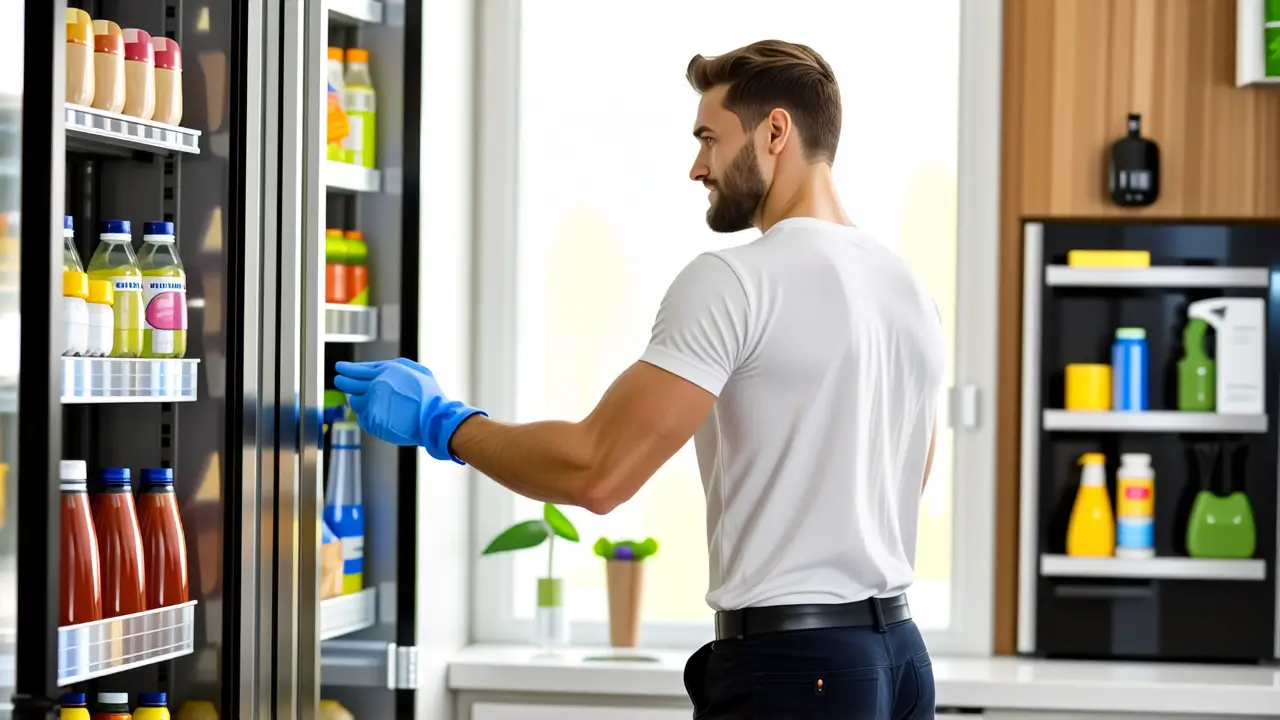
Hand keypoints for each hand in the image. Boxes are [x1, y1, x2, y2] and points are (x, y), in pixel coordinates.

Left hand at [333, 358, 485, 462]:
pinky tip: (378, 415)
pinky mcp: (371, 420)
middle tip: (339, 380)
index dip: (349, 369)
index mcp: (387, 372)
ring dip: (358, 400)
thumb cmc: (428, 397)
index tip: (340, 368)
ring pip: (355, 401)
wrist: (432, 419)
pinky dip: (367, 415)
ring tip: (368, 401)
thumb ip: (395, 369)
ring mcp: (372, 404)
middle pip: (350, 383)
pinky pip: (363, 417)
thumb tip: (380, 370)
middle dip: (343, 381)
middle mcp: (375, 386)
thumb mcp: (416, 371)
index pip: (361, 369)